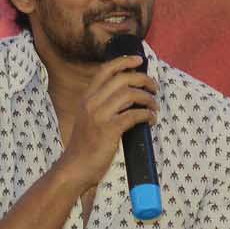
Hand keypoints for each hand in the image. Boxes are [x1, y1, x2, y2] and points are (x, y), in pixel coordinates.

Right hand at [55, 54, 156, 191]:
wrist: (75, 168)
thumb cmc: (85, 146)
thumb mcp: (88, 118)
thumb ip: (103, 104)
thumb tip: (130, 94)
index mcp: (86, 98)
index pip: (106, 70)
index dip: (124, 62)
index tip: (139, 60)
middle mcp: (91, 103)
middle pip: (123, 79)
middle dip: (143, 80)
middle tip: (154, 88)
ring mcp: (99, 115)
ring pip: (130, 94)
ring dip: (148, 98)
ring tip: (154, 106)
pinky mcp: (109, 130)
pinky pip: (134, 115)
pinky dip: (147, 115)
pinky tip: (151, 120)